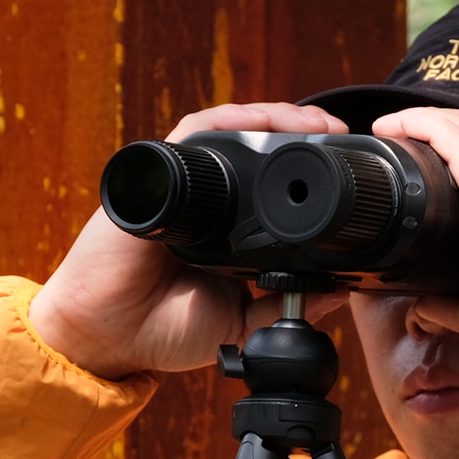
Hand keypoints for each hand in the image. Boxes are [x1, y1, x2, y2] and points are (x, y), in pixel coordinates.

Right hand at [29, 103, 349, 378]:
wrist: (108, 338)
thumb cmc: (165, 330)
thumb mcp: (242, 324)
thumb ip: (281, 310)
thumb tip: (336, 292)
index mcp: (232, 232)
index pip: (276, 188)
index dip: (313, 172)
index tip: (350, 171)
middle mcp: (211, 201)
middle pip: (260, 151)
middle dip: (304, 134)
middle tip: (342, 134)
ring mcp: (184, 186)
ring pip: (234, 134)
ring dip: (276, 120)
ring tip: (317, 122)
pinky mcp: (156, 177)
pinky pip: (196, 135)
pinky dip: (230, 123)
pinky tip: (261, 122)